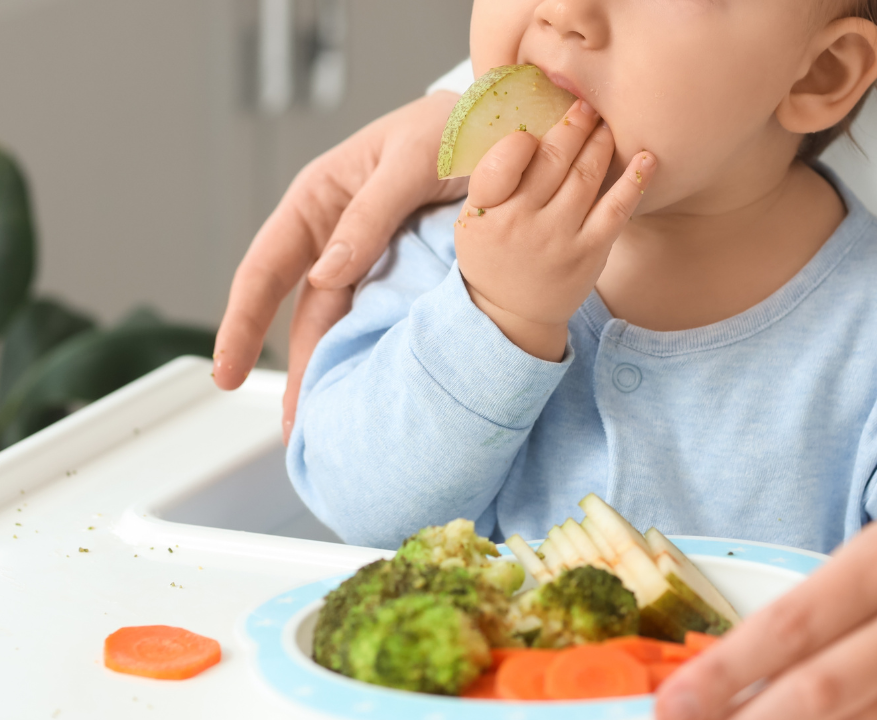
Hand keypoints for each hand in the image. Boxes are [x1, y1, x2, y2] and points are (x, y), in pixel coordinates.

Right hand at [212, 91, 467, 441]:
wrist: (516, 128)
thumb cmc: (457, 125)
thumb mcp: (412, 160)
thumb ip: (371, 214)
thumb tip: (326, 275)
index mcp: (320, 196)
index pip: (266, 267)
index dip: (242, 323)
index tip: (227, 372)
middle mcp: (337, 232)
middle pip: (300, 312)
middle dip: (293, 371)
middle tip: (294, 428)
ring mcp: (371, 257)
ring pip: (340, 324)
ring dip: (332, 373)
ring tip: (328, 425)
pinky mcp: (408, 273)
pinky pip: (381, 320)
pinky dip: (372, 355)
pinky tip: (370, 389)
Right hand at [453, 99, 654, 360]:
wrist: (511, 313)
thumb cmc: (493, 253)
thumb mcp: (472, 217)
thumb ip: (494, 176)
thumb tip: (526, 122)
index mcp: (487, 211)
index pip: (502, 162)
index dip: (522, 138)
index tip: (536, 125)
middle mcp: (523, 222)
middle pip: (552, 160)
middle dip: (573, 124)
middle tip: (585, 104)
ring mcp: (559, 238)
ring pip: (585, 176)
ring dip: (601, 143)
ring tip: (607, 123)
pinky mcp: (590, 252)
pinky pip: (616, 210)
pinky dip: (634, 181)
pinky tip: (647, 157)